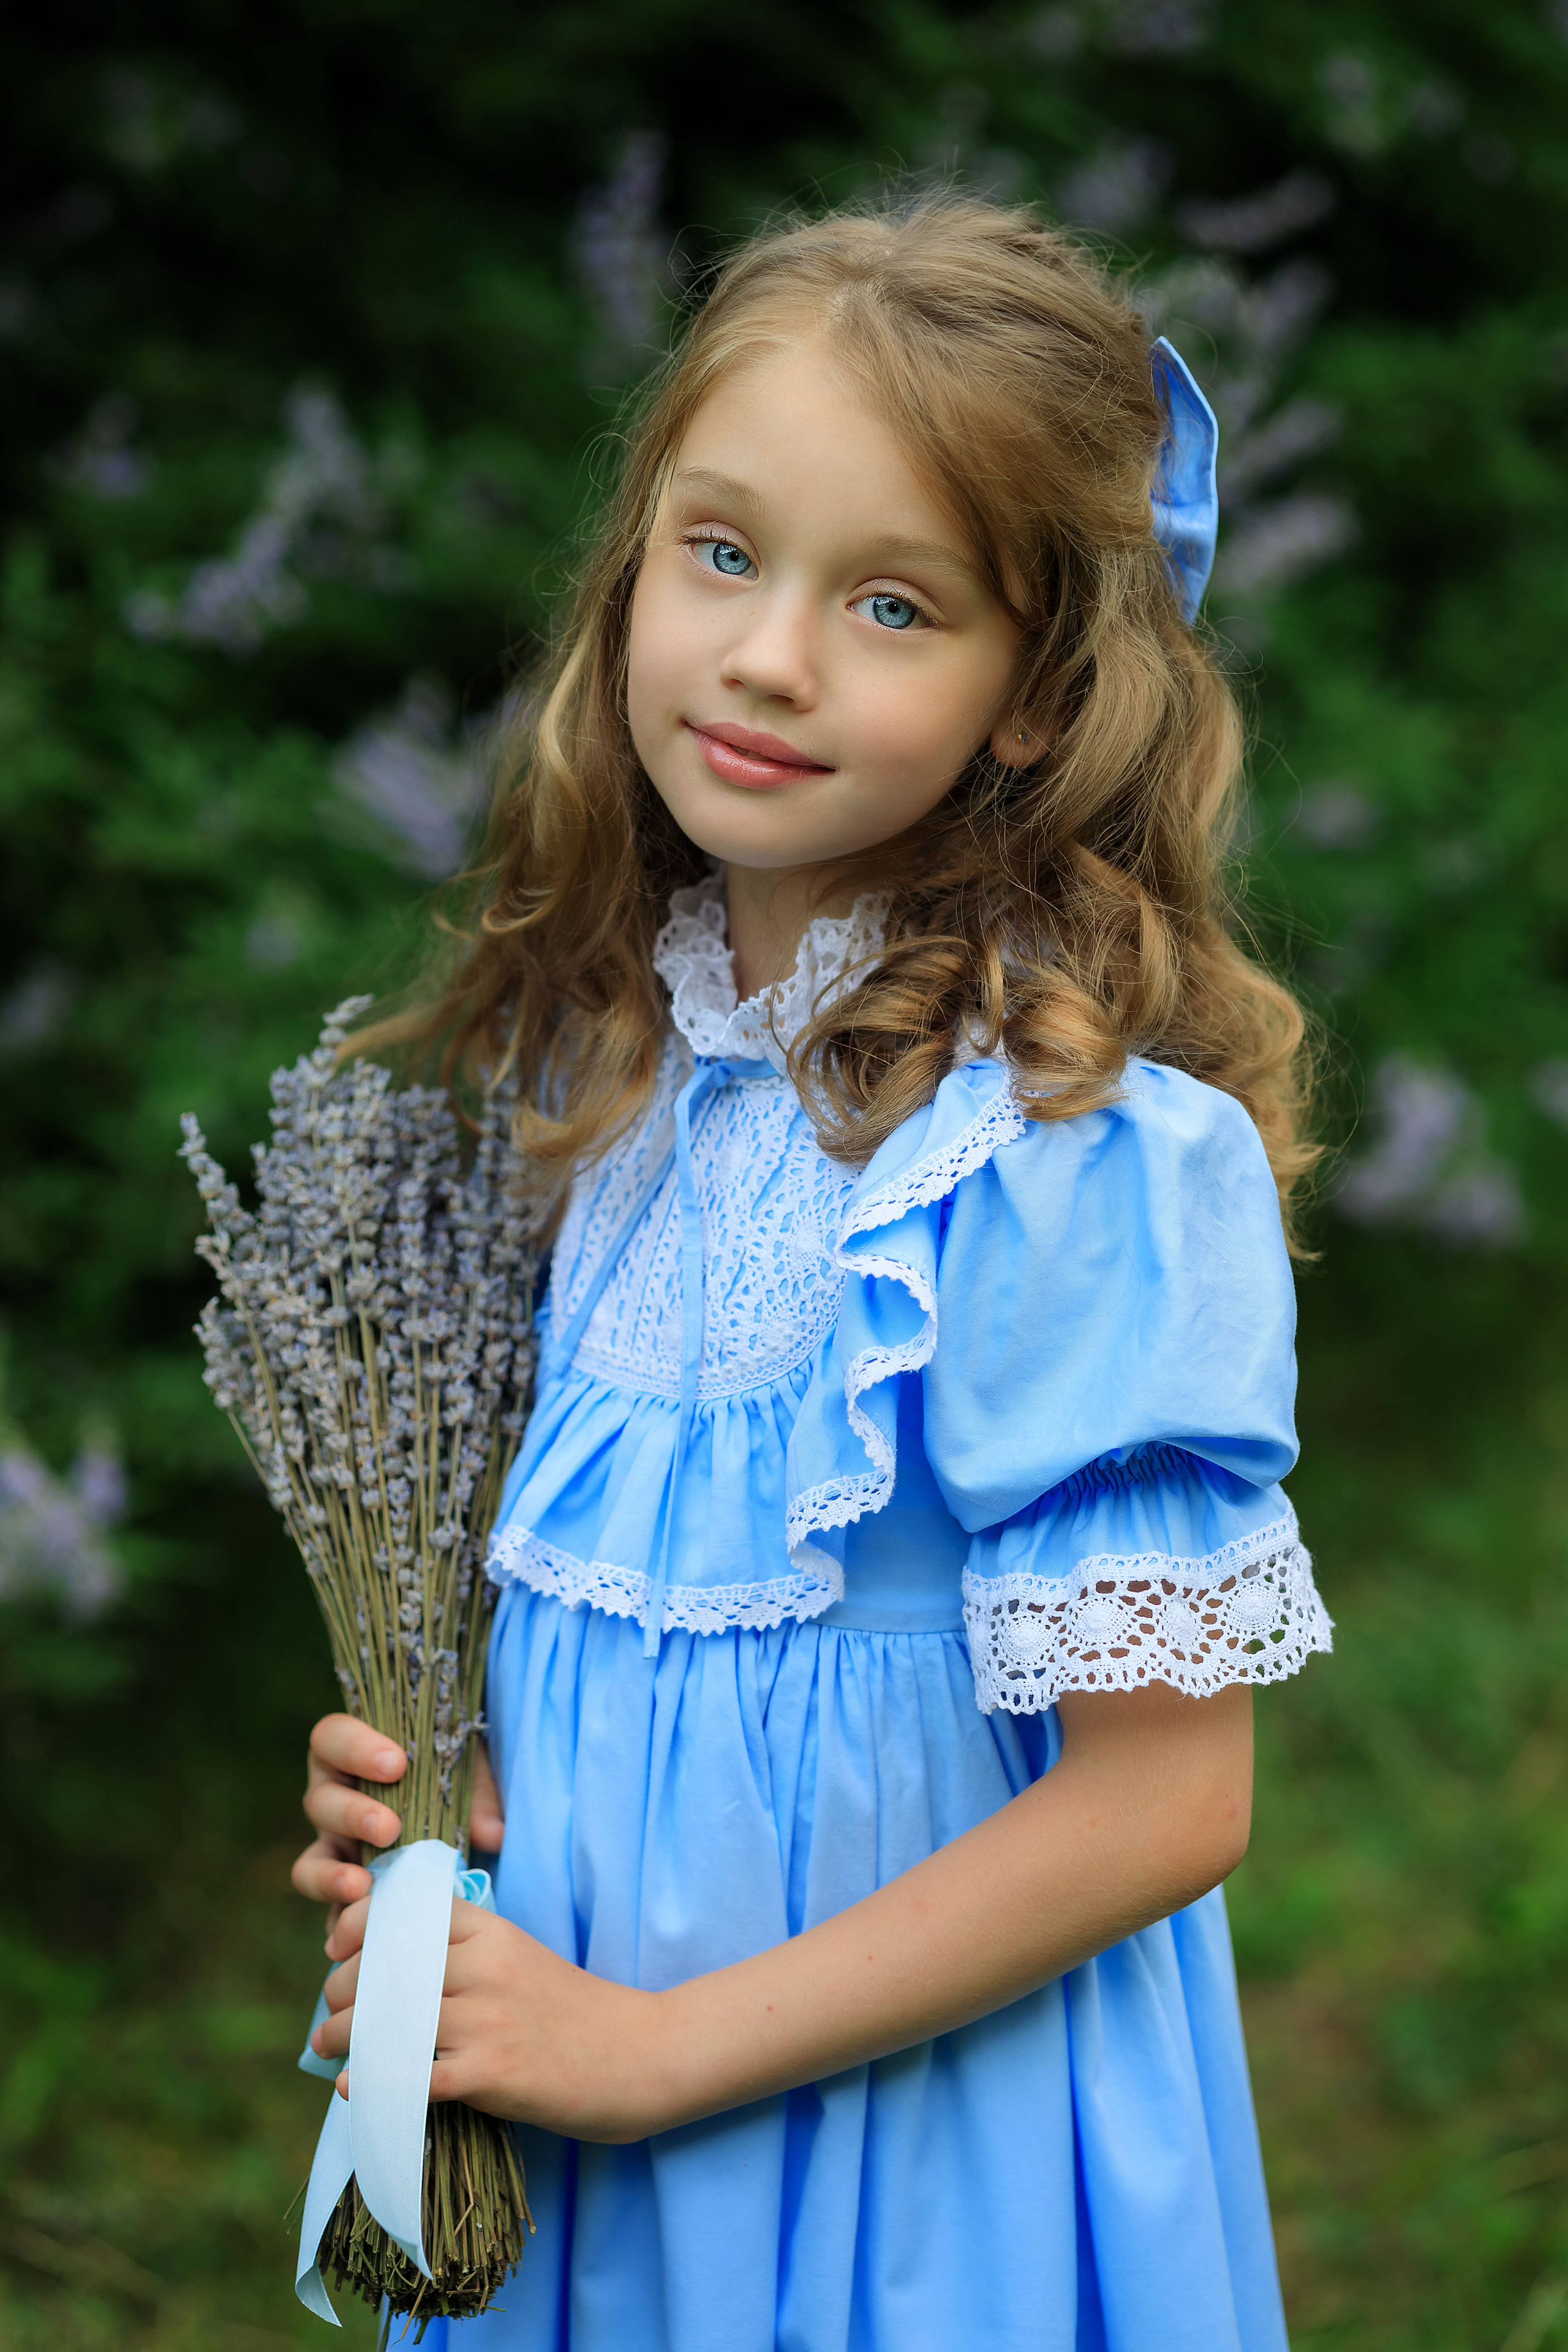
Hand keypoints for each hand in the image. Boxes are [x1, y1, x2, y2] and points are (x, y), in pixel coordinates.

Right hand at [290, 1712, 505, 1932]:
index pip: (332, 1738)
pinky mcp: (343, 1894)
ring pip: (311, 1863)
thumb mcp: (468, 1770)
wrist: (457, 1821)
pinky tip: (364, 1929)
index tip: (396, 1763)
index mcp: (350, 1756)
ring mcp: (333, 1851)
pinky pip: (328, 1914)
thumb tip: (492, 1835)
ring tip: (362, 1886)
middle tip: (389, 1828)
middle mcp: (333, 1802)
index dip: (355, 1747)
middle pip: (320, 1802)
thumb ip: (478, 1793)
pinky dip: (341, 1921)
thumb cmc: (452, 1778)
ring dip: (331, 1876)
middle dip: (353, 1815)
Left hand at [311, 1896, 678, 2144]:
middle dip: (342, 1991)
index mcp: (493, 1932)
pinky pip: (415, 2075)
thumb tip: (389, 1968)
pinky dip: (376, 2082)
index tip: (336, 1949)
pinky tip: (357, 2087)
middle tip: (331, 2016)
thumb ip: (465, 1954)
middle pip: (385, 1967)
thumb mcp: (520, 1958)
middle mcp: (486, 1967)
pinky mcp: (493, 2074)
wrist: (639, 2054)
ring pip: (390, 2020)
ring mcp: (489, 2020)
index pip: (406, 1912)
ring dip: (345, 2038)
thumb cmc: (572, 2010)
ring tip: (329, 2050)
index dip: (358, 1927)